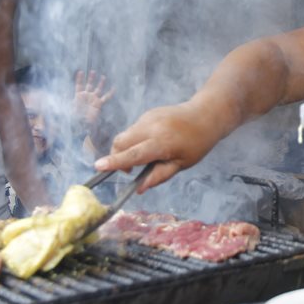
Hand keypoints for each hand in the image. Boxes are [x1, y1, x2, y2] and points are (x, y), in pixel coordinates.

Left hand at [72, 70, 114, 129]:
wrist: (82, 124)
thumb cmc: (75, 117)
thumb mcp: (69, 108)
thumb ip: (66, 102)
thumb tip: (62, 96)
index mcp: (78, 96)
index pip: (79, 85)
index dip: (80, 79)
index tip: (81, 71)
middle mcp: (86, 96)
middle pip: (89, 85)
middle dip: (91, 78)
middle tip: (93, 72)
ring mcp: (93, 99)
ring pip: (98, 89)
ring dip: (100, 83)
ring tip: (103, 76)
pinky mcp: (99, 104)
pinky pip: (106, 98)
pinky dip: (110, 93)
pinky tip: (114, 88)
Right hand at [93, 100, 225, 191]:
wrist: (205, 114)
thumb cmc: (197, 143)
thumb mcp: (181, 164)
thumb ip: (159, 176)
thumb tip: (140, 189)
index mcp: (161, 143)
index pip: (133, 154)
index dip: (115, 162)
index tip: (99, 167)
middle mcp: (151, 128)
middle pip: (121, 142)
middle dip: (117, 156)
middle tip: (130, 170)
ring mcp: (148, 118)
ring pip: (125, 135)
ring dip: (126, 149)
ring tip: (146, 157)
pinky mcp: (147, 114)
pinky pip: (133, 130)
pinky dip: (134, 140)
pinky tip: (151, 144)